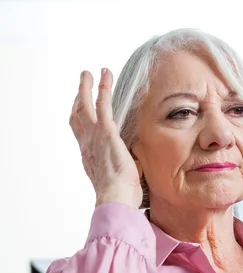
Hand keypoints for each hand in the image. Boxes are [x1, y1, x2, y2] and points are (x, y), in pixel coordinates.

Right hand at [70, 68, 142, 208]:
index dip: (80, 120)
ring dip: (86, 87)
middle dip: (78, 98)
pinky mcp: (107, 131)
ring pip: (84, 105)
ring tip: (88, 74)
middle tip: (81, 85)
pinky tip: (105, 74)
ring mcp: (94, 137)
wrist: (116, 199)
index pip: (81, 134)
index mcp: (89, 158)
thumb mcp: (119, 182)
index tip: (83, 111)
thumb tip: (135, 172)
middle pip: (76, 116)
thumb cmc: (121, 198)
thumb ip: (123, 172)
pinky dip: (103, 86)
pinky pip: (102, 103)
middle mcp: (87, 145)